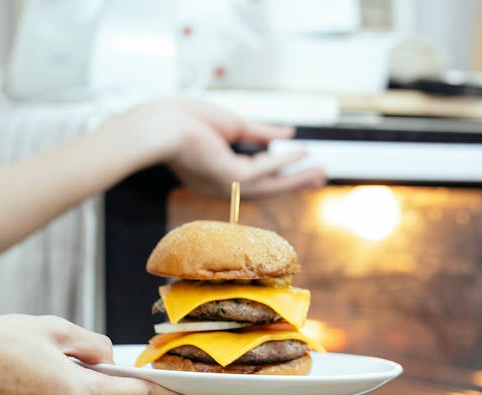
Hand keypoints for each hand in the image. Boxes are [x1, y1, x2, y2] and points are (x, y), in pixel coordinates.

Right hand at [0, 314, 212, 394]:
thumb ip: (94, 344)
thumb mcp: (55, 328)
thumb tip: (109, 357)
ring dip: (80, 377)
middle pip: (110, 393)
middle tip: (73, 349)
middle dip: (104, 372)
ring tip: (45, 356)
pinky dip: (65, 386)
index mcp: (80, 391)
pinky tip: (38, 369)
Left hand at [134, 99, 325, 197]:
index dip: (276, 172)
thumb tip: (287, 134)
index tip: (297, 166)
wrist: (161, 125)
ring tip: (320, 172)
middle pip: (265, 187)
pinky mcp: (229, 178)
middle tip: (318, 176)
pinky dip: (284, 162)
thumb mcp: (231, 124)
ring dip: (296, 178)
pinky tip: (301, 155)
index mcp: (214, 173)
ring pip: (269, 186)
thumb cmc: (182, 120)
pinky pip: (264, 171)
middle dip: (293, 182)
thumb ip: (261, 132)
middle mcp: (220, 186)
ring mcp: (224, 185)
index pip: (250, 178)